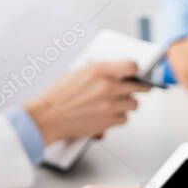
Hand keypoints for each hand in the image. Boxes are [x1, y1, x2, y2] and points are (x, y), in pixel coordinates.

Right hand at [26, 61, 145, 145]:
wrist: (47, 117)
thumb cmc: (57, 96)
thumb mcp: (76, 73)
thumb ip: (97, 71)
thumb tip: (112, 70)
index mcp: (99, 70)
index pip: (131, 66)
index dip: (136, 70)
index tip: (137, 72)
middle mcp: (107, 86)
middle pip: (139, 87)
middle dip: (138, 88)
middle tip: (139, 88)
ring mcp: (110, 105)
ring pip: (134, 104)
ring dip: (127, 104)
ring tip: (117, 103)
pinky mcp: (109, 121)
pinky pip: (125, 118)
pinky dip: (119, 117)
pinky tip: (110, 114)